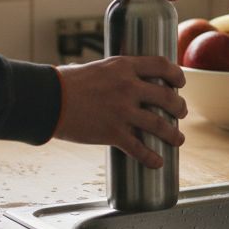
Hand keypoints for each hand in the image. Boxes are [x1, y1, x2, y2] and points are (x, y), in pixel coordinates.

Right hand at [53, 56, 187, 167]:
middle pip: (167, 97)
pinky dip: (151, 157)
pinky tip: (157, 162)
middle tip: (181, 113)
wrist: (47, 100)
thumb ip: (116, 75)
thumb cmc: (66, 82)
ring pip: (159, 124)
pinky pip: (139, 148)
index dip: (177, 74)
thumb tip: (126, 81)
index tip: (181, 83)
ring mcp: (121, 111)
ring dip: (173, 134)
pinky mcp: (112, 133)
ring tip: (178, 140)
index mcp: (124, 66)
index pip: (161, 65)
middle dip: (179, 107)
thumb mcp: (97, 68)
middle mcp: (128, 87)